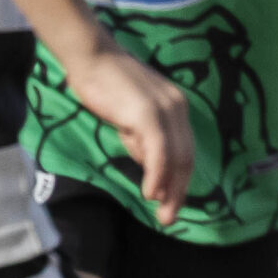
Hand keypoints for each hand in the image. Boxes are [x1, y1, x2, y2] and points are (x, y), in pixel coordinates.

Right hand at [62, 44, 192, 225]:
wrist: (92, 57)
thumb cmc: (106, 85)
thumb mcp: (130, 116)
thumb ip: (141, 139)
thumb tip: (150, 167)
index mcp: (177, 108)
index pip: (185, 151)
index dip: (180, 181)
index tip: (172, 203)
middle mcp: (178, 108)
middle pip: (185, 158)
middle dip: (179, 192)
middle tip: (169, 219)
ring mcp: (165, 110)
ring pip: (175, 158)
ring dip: (170, 190)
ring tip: (162, 213)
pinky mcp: (149, 113)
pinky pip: (159, 151)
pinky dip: (157, 174)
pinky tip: (151, 193)